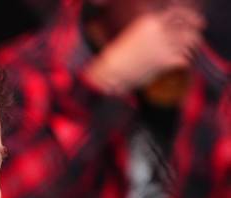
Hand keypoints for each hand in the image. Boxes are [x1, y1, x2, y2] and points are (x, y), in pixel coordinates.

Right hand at [84, 6, 204, 94]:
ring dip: (191, 48)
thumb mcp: (135, 35)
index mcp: (151, 21)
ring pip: (191, 42)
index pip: (179, 13)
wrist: (111, 72)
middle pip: (189, 26)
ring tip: (186, 53)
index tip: (197, 23)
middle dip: (195, 32)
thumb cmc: (120, 57)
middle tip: (196, 39)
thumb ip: (154, 31)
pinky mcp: (167, 61)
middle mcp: (160, 30)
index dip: (190, 17)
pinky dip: (185, 62)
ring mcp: (165, 45)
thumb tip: (170, 32)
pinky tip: (179, 65)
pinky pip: (186, 59)